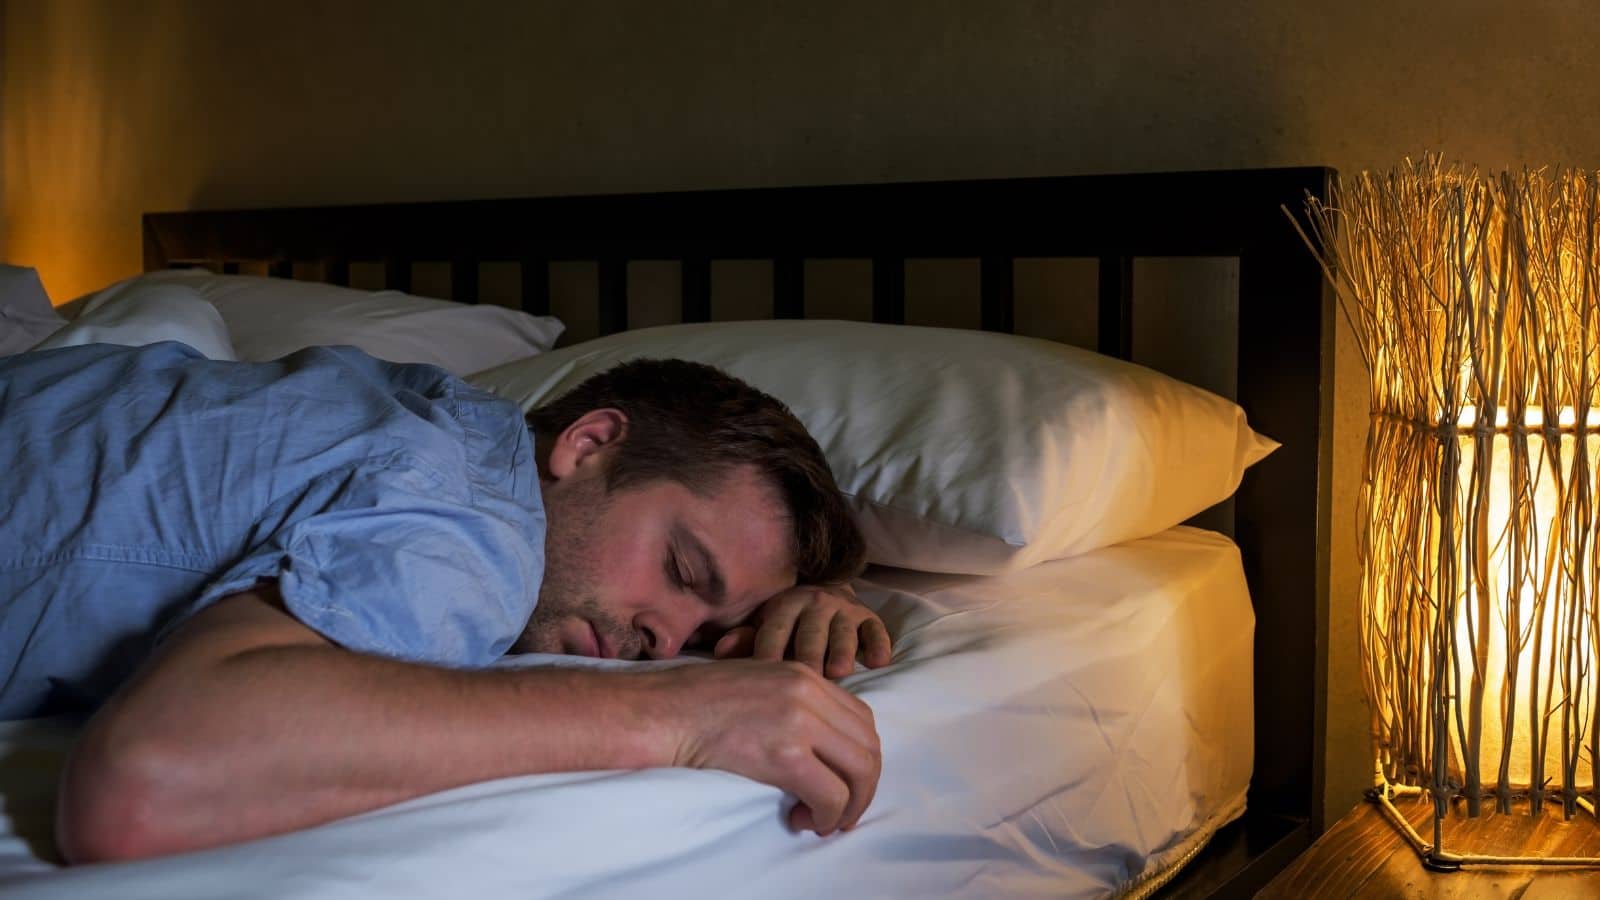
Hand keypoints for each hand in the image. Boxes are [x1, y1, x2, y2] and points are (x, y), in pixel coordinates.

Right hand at [644, 659, 880, 835]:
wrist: (661, 711)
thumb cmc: (695, 702)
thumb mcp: (756, 683)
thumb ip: (792, 702)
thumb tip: (816, 744)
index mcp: (804, 674)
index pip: (861, 719)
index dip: (859, 758)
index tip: (842, 781)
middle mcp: (810, 692)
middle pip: (868, 746)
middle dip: (863, 786)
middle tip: (839, 811)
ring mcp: (800, 721)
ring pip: (859, 771)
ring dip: (848, 804)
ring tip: (822, 819)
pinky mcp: (784, 754)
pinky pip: (830, 794)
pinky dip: (827, 815)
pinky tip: (804, 819)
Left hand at [711, 583, 892, 678]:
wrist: (824, 594)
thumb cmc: (787, 624)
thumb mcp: (765, 627)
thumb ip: (746, 641)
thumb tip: (721, 651)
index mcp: (784, 606)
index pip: (775, 631)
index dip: (769, 653)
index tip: (764, 681)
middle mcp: (816, 603)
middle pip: (811, 633)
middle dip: (808, 656)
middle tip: (804, 683)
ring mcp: (845, 610)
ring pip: (844, 632)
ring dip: (842, 651)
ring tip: (839, 672)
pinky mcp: (870, 617)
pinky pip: (876, 630)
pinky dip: (878, 645)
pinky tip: (879, 662)